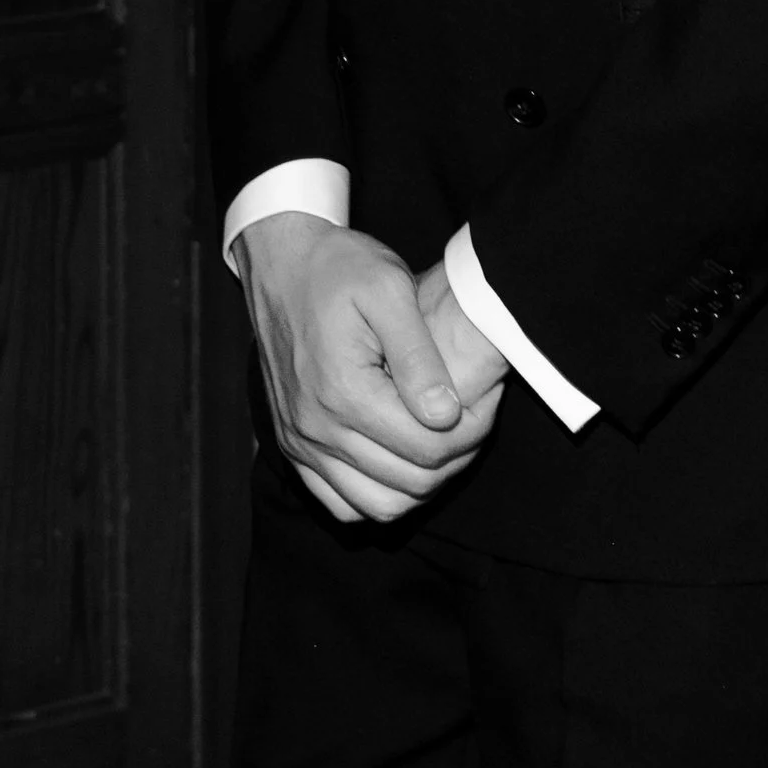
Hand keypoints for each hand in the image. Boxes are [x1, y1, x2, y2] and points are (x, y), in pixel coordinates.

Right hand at [235, 214, 500, 524]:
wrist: (280, 260)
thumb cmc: (338, 266)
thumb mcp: (389, 288)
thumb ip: (419, 356)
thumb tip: (446, 415)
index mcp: (343, 391)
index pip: (428, 449)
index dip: (472, 431)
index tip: (487, 398)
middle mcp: (315, 427)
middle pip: (409, 484)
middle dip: (455, 458)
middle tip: (474, 417)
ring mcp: (299, 442)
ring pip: (376, 506)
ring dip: (420, 485)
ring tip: (442, 440)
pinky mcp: (292, 445)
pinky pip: (339, 502)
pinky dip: (377, 494)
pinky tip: (400, 458)